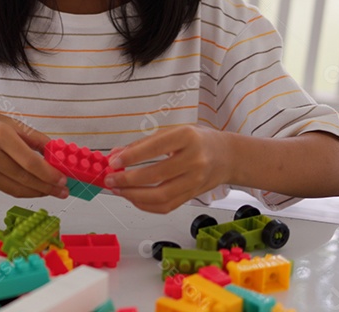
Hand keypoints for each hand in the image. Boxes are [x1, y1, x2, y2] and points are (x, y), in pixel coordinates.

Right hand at [0, 109, 68, 198]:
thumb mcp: (7, 121)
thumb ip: (33, 137)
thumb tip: (55, 153)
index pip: (29, 161)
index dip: (49, 174)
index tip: (63, 179)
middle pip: (24, 178)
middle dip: (47, 186)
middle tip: (63, 190)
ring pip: (16, 189)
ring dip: (37, 192)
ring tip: (52, 192)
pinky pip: (5, 189)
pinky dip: (22, 190)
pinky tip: (33, 187)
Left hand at [104, 125, 234, 213]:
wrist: (227, 156)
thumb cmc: (198, 141)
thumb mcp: (172, 132)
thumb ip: (143, 144)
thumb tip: (116, 155)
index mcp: (187, 137)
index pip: (155, 148)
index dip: (131, 157)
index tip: (114, 162)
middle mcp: (194, 159)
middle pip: (156, 175)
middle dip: (127, 180)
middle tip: (110, 179)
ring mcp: (195, 180)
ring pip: (161, 195)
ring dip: (134, 195)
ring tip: (118, 190)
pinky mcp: (193, 195)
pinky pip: (167, 206)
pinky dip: (146, 205)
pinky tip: (133, 198)